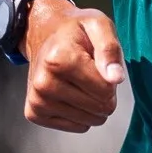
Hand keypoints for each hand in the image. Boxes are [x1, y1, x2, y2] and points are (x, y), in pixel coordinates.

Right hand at [23, 0, 124, 131]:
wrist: (44, 36)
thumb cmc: (74, 31)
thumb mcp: (98, 25)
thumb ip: (110, 49)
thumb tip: (116, 78)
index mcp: (58, 60)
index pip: (106, 90)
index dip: (110, 77)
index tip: (97, 63)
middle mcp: (43, 83)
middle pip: (99, 107)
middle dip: (103, 92)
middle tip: (90, 72)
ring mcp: (37, 101)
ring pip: (89, 120)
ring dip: (92, 104)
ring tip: (80, 82)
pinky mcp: (35, 114)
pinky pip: (77, 127)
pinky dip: (80, 113)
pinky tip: (71, 93)